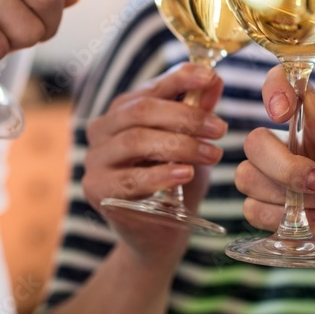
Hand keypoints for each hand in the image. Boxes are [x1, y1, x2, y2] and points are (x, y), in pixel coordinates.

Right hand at [83, 62, 225, 264]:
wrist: (157, 236)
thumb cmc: (175, 185)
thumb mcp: (191, 145)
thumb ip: (197, 114)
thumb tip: (214, 81)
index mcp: (123, 111)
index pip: (151, 88)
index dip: (181, 77)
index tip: (210, 77)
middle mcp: (102, 130)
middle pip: (141, 111)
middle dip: (185, 117)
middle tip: (220, 129)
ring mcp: (95, 160)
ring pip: (135, 140)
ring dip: (179, 145)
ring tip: (212, 154)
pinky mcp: (96, 189)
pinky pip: (128, 178)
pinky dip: (160, 174)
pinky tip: (186, 173)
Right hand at [236, 68, 314, 313]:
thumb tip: (308, 106)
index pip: (282, 90)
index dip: (273, 91)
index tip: (282, 112)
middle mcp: (296, 150)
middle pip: (256, 142)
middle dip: (283, 166)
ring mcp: (285, 185)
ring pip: (247, 176)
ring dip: (286, 194)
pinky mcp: (282, 217)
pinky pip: (252, 210)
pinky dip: (281, 218)